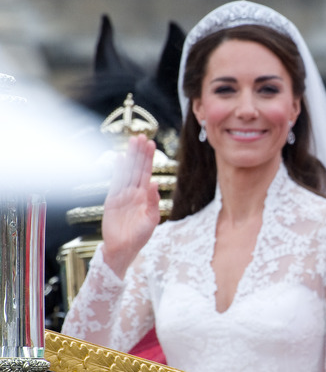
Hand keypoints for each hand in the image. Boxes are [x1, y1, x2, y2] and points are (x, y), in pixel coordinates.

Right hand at [101, 134, 160, 278]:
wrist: (123, 249)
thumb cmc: (140, 236)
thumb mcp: (151, 219)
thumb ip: (153, 201)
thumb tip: (154, 183)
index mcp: (145, 196)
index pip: (147, 172)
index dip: (149, 158)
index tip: (151, 143)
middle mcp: (134, 192)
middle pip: (137, 168)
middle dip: (139, 153)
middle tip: (141, 136)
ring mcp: (122, 195)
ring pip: (127, 172)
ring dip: (129, 157)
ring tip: (132, 142)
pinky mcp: (112, 200)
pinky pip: (115, 182)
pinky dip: (117, 170)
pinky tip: (119, 158)